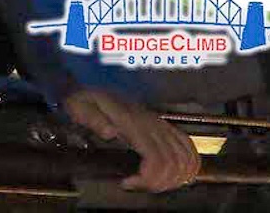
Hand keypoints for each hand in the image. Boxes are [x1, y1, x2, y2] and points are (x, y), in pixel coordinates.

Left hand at [62, 89, 199, 192]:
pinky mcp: (166, 128)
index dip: (148, 179)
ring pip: (185, 160)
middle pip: (173, 164)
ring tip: (149, 183)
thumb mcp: (79, 106)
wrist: (94, 83)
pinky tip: (171, 176)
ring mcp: (162, 126)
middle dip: (157, 184)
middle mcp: (153, 125)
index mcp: (132, 123)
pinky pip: (190, 149)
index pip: (156, 158)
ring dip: (172, 180)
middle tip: (135, 185)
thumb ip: (91, 119)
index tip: (126, 183)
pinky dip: (187, 168)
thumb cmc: (86, 98)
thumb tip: (109, 133)